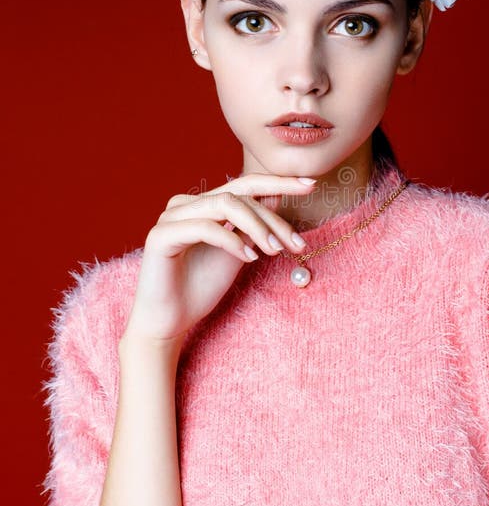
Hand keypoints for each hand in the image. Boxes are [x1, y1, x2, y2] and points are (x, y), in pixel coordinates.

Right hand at [121, 173, 315, 357]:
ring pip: (226, 205)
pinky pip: (205, 228)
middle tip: (297, 243)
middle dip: (273, 216)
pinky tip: (249, 257)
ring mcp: (171, 216)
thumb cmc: (201, 288)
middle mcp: (186, 204)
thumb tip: (277, 196)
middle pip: (240, 194)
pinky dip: (232, 241)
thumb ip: (253, 226)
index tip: (311, 186)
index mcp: (203, 204)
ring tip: (275, 251)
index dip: (279, 182)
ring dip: (257, 227)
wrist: (169, 322)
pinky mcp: (161, 235)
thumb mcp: (239, 252)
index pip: (245, 184)